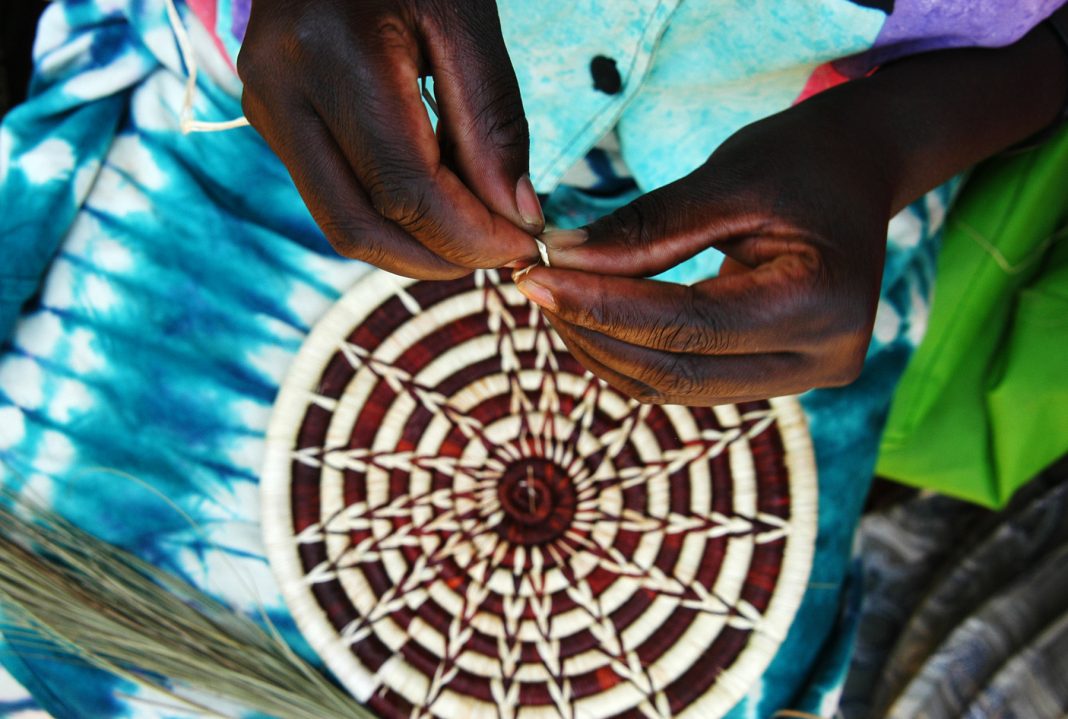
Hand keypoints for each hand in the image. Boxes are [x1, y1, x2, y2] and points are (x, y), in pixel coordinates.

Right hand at [237, 0, 541, 277]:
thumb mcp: (464, 17)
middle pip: (361, 226)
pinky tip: (441, 205)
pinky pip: (335, 198)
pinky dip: (394, 220)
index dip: (470, 236)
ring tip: (479, 234)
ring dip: (417, 249)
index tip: (525, 245)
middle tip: (505, 254)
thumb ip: (492, 120)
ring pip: (342, 226)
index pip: (404, 190)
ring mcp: (267, 111)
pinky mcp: (273, 123)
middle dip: (442, 258)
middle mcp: (282, 92)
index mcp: (332, 55)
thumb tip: (517, 217)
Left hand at [515, 105, 892, 405]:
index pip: (689, 325)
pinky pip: (689, 380)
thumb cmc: (802, 159)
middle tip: (534, 287)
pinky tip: (592, 317)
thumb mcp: (729, 177)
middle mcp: (824, 358)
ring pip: (676, 389)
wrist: (860, 170)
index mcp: (822, 302)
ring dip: (607, 350)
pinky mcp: (781, 376)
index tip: (536, 277)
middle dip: (596, 334)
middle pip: (679, 372)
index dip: (604, 307)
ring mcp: (806, 377)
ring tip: (555, 298)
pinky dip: (635, 353)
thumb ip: (648, 229)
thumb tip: (560, 261)